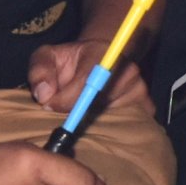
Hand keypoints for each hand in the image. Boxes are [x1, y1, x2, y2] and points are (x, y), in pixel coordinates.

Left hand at [27, 40, 150, 117]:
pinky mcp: (146, 107)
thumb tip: (45, 95)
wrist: (100, 59)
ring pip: (112, 118)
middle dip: (77, 114)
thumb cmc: (71, 61)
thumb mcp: (48, 56)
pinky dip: (111, 130)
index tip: (50, 105)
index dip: (65, 100)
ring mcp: (140, 90)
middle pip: (100, 104)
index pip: (87, 83)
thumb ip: (40, 71)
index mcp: (104, 54)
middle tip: (63, 115)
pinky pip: (129, 126)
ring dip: (91, 122)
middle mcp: (128, 71)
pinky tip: (98, 123)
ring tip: (81, 114)